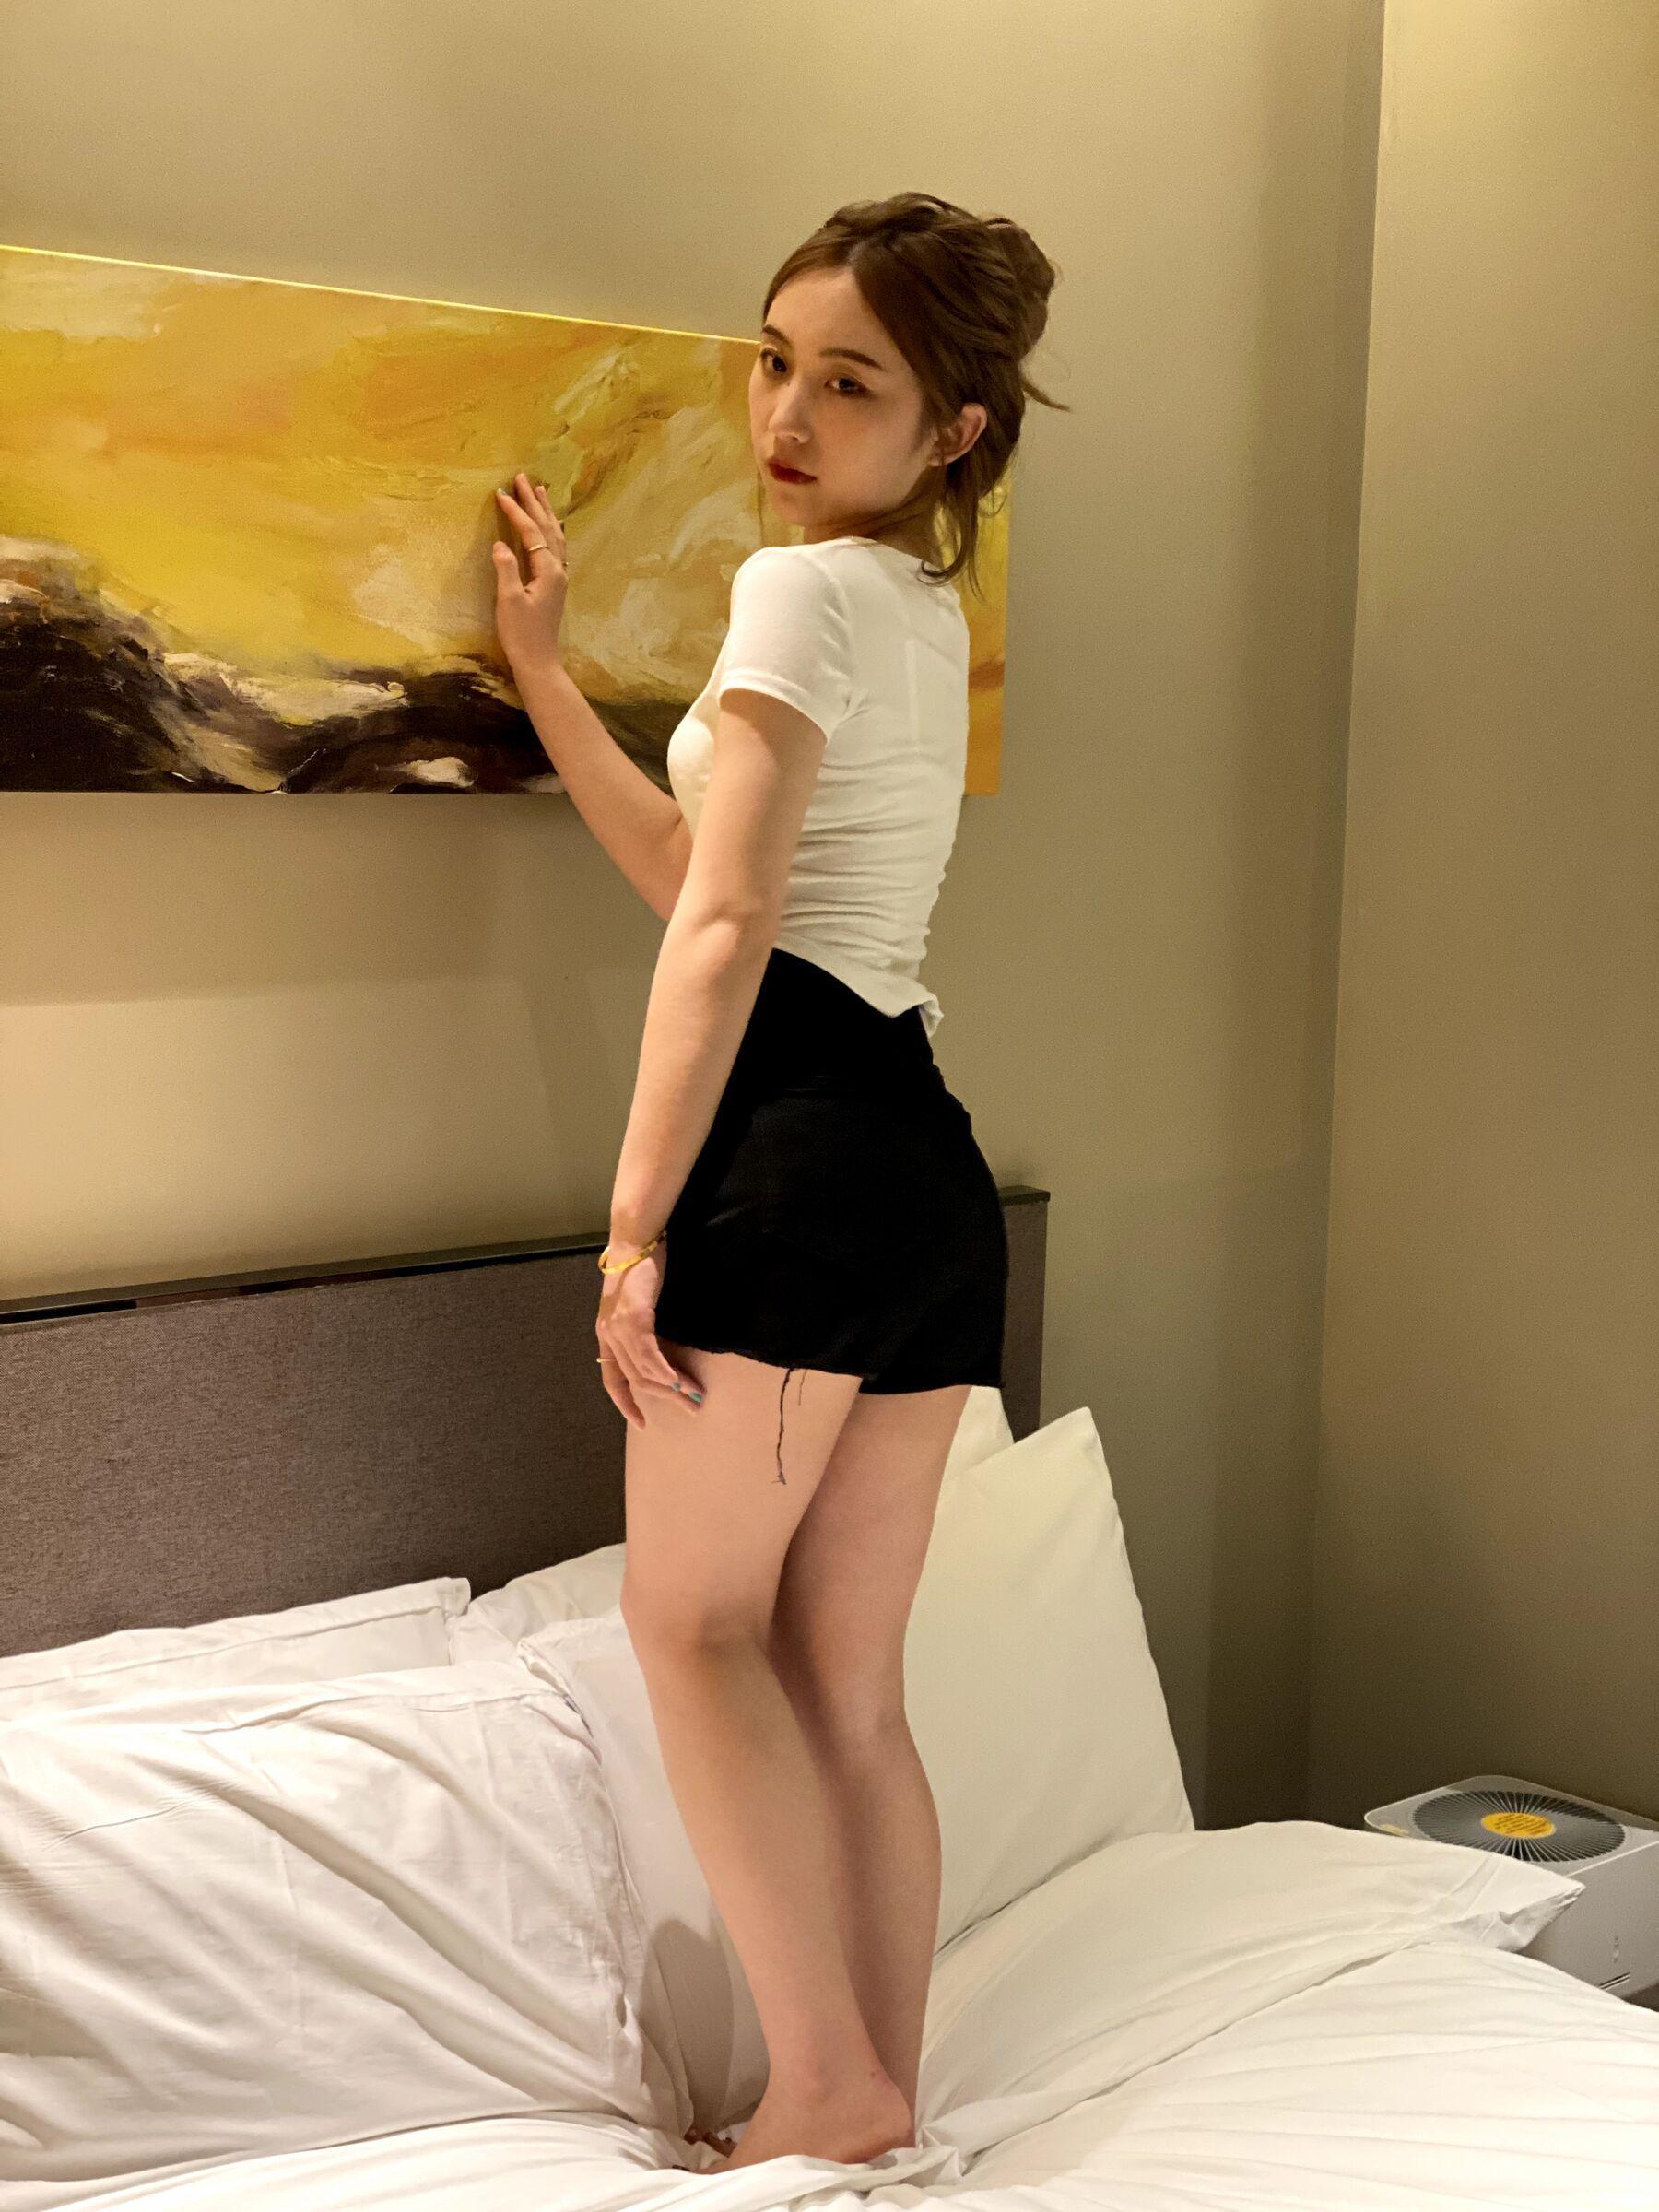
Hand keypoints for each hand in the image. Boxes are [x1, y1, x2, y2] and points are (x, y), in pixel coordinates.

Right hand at [492, 472, 567, 671]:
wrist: (539, 662)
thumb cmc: (522, 634)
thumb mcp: (509, 601)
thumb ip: (506, 569)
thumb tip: (500, 543)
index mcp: (548, 571)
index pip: (531, 532)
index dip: (516, 511)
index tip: (501, 492)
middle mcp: (559, 570)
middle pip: (547, 527)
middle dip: (534, 502)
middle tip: (524, 477)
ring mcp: (559, 577)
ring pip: (555, 536)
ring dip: (546, 512)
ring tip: (540, 490)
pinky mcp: (555, 585)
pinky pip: (556, 548)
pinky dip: (551, 530)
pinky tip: (550, 526)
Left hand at [596, 1240, 705, 1429]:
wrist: (636, 1239)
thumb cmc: (641, 1268)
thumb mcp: (637, 1304)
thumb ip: (642, 1330)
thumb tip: (661, 1355)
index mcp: (606, 1334)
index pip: (612, 1380)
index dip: (626, 1404)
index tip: (642, 1423)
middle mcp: (608, 1334)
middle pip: (634, 1380)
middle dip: (664, 1398)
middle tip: (691, 1408)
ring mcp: (618, 1327)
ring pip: (643, 1371)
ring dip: (672, 1387)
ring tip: (695, 1395)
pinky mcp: (633, 1317)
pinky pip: (648, 1354)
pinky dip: (664, 1371)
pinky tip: (678, 1382)